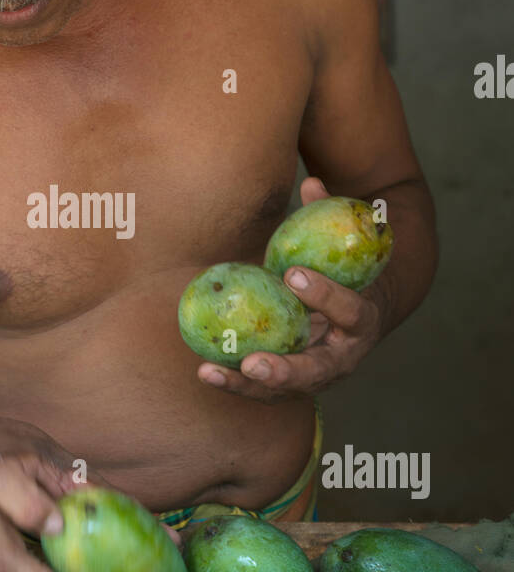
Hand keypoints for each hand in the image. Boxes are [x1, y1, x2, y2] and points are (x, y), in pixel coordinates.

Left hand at [197, 177, 384, 401]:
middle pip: (315, 371)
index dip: (325, 295)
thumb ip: (330, 220)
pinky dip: (235, 382)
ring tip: (210, 373)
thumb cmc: (351, 275)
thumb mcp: (349, 252)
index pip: (349, 311)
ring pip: (283, 389)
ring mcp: (317, 377)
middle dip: (284, 370)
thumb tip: (311, 182)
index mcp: (363, 322)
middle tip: (253, 362)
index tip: (294, 275)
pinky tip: (204, 370)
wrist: (367, 317)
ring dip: (246, 385)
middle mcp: (343, 358)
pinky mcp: (293, 384)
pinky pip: (263, 387)